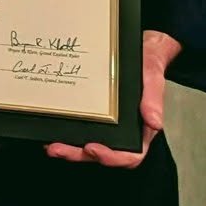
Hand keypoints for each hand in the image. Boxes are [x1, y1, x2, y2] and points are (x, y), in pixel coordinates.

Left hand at [46, 30, 180, 167]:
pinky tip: (51, 127)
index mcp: (141, 129)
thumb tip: (154, 123)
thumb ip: (153, 99)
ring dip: (69, 148)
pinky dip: (66, 130)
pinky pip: (80, 126)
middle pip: (102, 153)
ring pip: (88, 144)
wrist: (140, 47)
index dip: (111, 157)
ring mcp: (107, 123)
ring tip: (51, 145)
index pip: (130, 155)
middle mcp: (123, 130)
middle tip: (59, 149)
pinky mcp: (93, 112)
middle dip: (79, 155)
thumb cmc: (148, 64)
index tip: (92, 148)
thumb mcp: (153, 77)